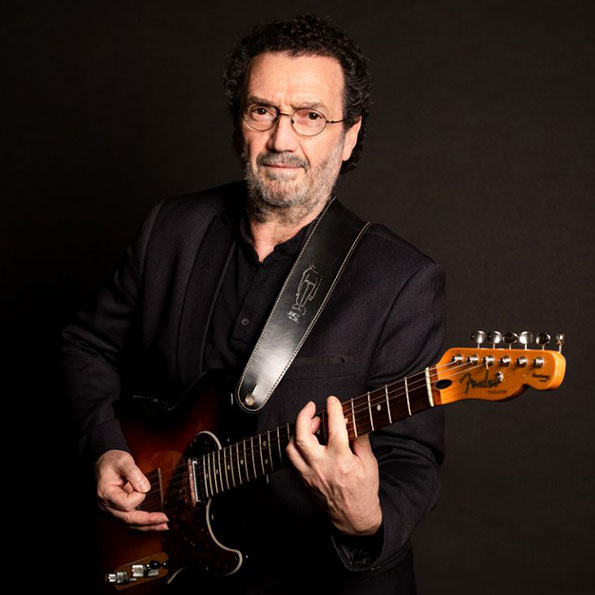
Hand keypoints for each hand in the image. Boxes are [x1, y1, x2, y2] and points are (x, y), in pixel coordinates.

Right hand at [95, 449, 168, 530]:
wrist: (104, 462)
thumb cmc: (112, 461)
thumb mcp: (123, 461)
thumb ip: (134, 473)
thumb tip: (145, 488)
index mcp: (106, 494)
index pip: (126, 504)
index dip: (138, 495)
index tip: (141, 484)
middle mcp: (107, 506)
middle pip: (128, 519)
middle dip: (148, 521)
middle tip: (165, 520)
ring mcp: (112, 510)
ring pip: (130, 524)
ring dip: (148, 526)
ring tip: (164, 526)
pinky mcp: (118, 510)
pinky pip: (131, 520)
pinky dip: (143, 523)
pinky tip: (155, 524)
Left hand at [286, 396, 381, 535]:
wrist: (354, 520)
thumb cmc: (364, 492)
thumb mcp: (370, 464)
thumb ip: (360, 441)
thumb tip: (353, 423)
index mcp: (341, 460)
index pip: (334, 427)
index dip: (333, 409)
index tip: (332, 400)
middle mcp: (322, 466)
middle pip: (302, 436)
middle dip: (304, 416)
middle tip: (311, 407)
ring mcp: (310, 475)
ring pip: (292, 448)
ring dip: (298, 431)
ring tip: (309, 425)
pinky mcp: (304, 481)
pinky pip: (294, 460)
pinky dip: (298, 447)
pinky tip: (307, 442)